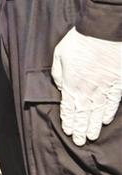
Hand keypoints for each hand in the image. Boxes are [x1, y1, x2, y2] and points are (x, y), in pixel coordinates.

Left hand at [51, 27, 121, 145]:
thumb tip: (60, 87)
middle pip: (82, 114)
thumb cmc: (78, 41)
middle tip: (79, 141)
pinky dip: (108, 113)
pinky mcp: (117, 84)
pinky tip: (104, 121)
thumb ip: (58, 74)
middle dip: (80, 129)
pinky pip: (113, 103)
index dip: (68, 121)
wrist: (102, 32)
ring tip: (90, 137)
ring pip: (97, 112)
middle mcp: (87, 90)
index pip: (68, 108)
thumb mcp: (59, 55)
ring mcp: (104, 88)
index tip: (68, 131)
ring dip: (93, 125)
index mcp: (71, 83)